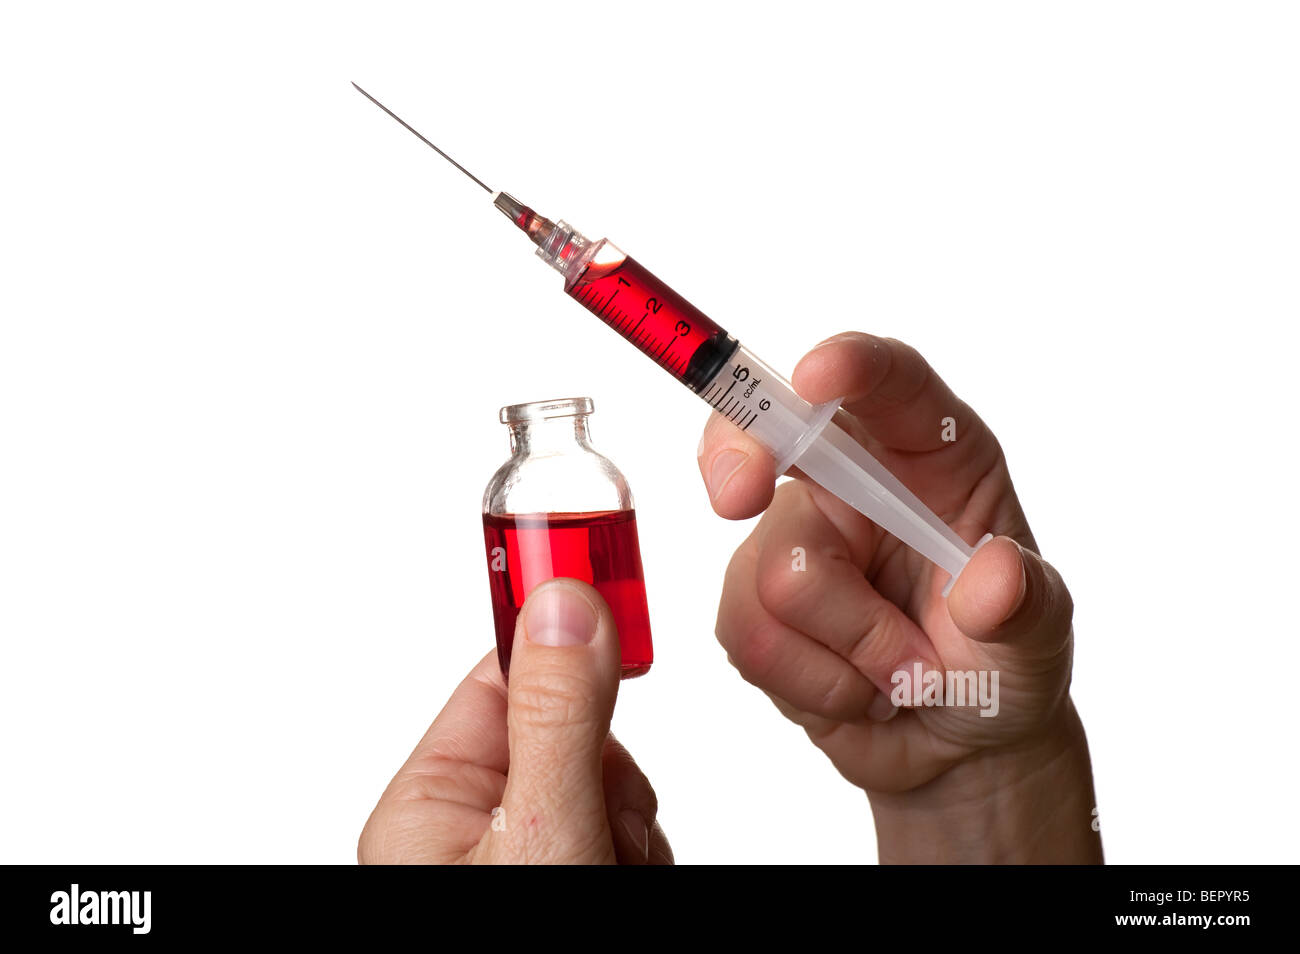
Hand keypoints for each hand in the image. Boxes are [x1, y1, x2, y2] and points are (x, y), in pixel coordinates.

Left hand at [359, 579, 671, 864]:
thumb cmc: (519, 951)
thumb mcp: (541, 831)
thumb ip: (557, 717)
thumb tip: (565, 603)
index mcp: (428, 805)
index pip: (503, 678)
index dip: (565, 647)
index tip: (616, 603)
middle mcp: (470, 827)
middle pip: (574, 733)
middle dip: (613, 777)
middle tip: (609, 829)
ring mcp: (524, 853)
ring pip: (611, 785)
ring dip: (633, 826)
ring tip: (614, 867)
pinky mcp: (571, 866)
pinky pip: (627, 830)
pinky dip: (641, 851)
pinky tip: (625, 872)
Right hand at [698, 332, 1101, 861]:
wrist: (959, 747)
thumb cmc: (1003, 662)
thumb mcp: (1040, 639)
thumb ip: (1025, 606)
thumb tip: (995, 577)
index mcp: (933, 456)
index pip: (892, 385)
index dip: (849, 366)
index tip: (816, 376)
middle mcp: (855, 482)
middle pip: (769, 436)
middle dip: (739, 457)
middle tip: (737, 495)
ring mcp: (796, 539)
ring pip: (774, 572)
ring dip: (848, 646)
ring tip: (901, 674)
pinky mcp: (751, 601)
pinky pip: (746, 633)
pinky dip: (812, 683)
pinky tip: (855, 691)